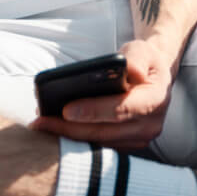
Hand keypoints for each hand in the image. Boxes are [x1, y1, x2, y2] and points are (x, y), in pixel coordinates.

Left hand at [29, 40, 173, 152]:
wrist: (152, 76)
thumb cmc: (143, 61)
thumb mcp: (142, 50)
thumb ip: (136, 58)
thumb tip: (131, 70)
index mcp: (155, 100)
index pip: (122, 109)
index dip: (94, 111)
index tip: (66, 110)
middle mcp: (150, 124)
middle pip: (105, 131)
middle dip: (70, 128)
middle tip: (41, 121)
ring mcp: (139, 138)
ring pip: (99, 142)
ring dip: (69, 135)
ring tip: (42, 124)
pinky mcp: (127, 143)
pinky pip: (99, 144)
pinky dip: (76, 138)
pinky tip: (55, 129)